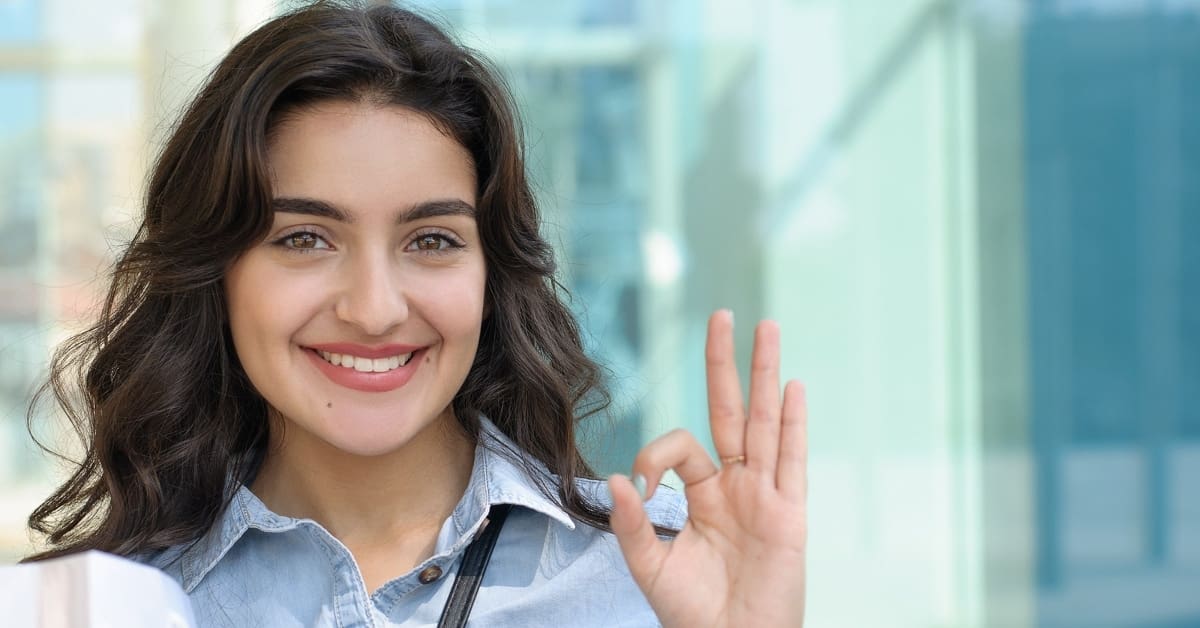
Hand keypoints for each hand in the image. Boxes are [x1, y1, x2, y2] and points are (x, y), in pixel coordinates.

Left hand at [608, 310, 806, 626]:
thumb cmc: (694, 613)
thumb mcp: (650, 567)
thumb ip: (634, 524)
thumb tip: (620, 478)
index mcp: (703, 494)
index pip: (682, 446)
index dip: (656, 454)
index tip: (643, 484)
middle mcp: (736, 485)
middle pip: (730, 410)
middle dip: (725, 363)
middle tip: (721, 315)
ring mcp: (765, 495)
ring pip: (765, 423)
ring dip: (766, 375)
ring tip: (767, 328)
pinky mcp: (789, 515)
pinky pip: (792, 462)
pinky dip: (793, 425)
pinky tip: (793, 388)